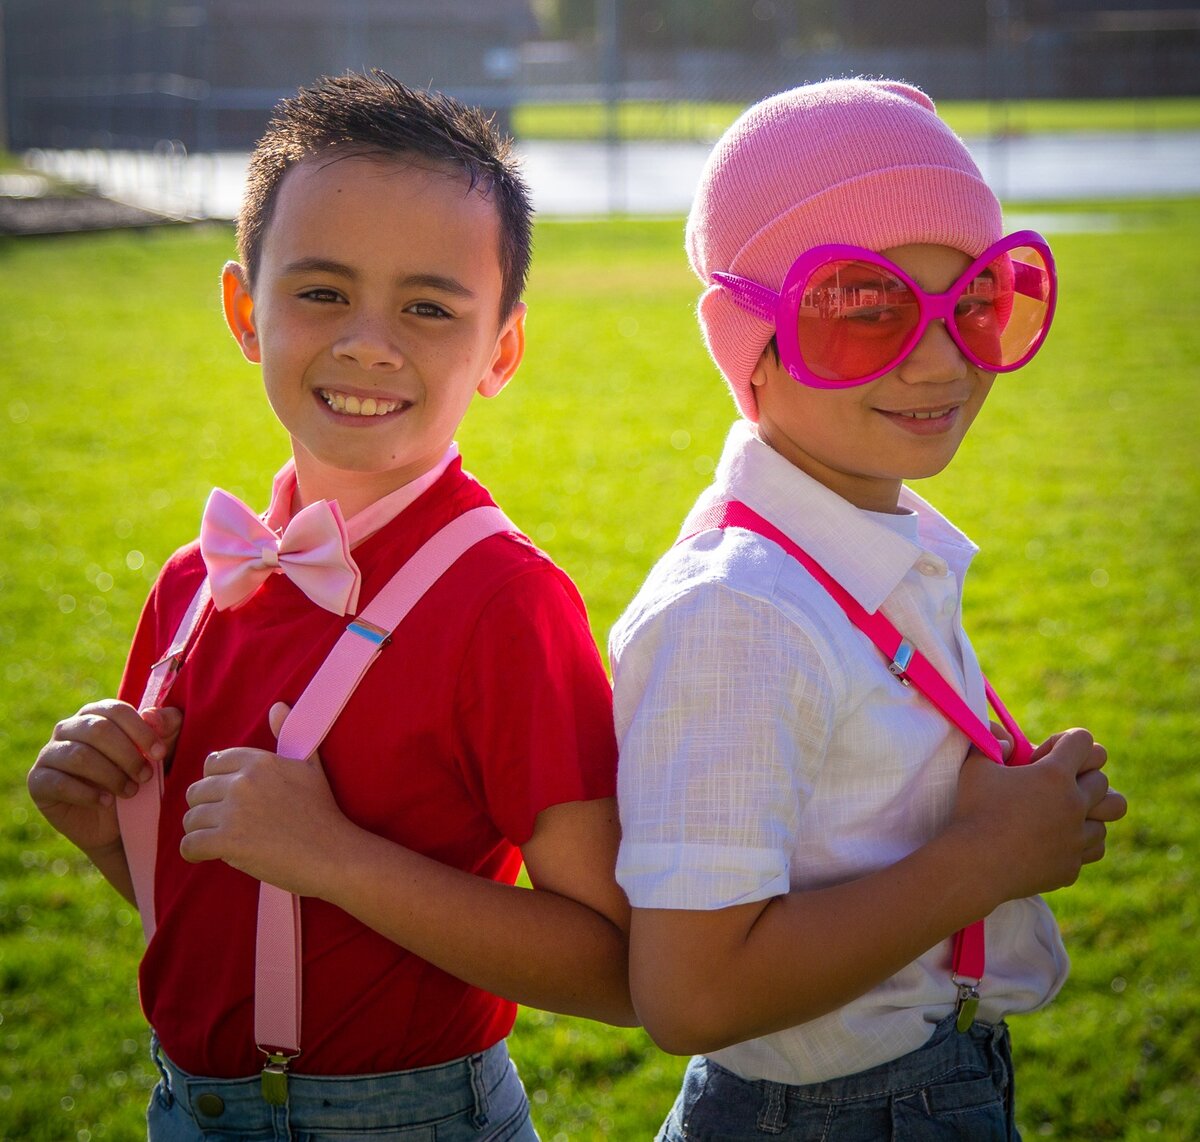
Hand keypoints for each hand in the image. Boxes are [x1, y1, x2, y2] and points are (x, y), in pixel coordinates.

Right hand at [28, 701, 181, 856]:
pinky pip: (58, 782)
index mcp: (97, 714)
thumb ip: (168, 727)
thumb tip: (152, 715)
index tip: (160, 753)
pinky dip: (87, 794)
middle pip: (97, 730)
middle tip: (145, 777)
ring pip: (78, 756)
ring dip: (110, 776)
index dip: (140, 730)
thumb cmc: (139, 778)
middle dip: (127, 755)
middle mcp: (69, 728)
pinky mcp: (38, 781)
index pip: (116, 710)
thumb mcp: (163, 753)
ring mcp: (49, 754)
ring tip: (129, 792)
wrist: (118, 823)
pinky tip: (105, 802)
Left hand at [179, 702, 349, 895]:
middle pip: (196, 791)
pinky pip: (189, 844)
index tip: (230, 799)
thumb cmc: (322, 812)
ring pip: (190, 819)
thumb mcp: (310, 765)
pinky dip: (194, 853)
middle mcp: (243, 781)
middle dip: (206, 808)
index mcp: (259, 761)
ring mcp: (234, 811)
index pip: (212, 763)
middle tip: (226, 824)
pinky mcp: (228, 841)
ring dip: (201, 831)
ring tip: (221, 840)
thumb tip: (278, 706)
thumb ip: (288, 734)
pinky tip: (209, 855)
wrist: (333, 853)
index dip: (217, 782)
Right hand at [951, 727, 1123, 907]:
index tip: (1043, 756)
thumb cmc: (972, 810)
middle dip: (1080, 776)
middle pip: (1102, 780)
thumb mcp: (976, 765)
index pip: (1085, 742)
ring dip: (1088, 811)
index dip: (1065, 742)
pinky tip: (1060, 839)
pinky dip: (1082, 841)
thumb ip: (992, 742)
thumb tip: (1006, 740)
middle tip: (1052, 784)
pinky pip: (1093, 848)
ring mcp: (1076, 839)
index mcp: (1054, 774)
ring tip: (1063, 813)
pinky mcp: (1072, 866)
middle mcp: (1074, 804)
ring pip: (1107, 817)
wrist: (973, 865)